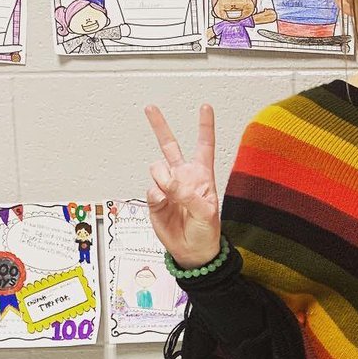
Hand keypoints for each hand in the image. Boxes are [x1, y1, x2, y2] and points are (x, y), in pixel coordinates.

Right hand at [144, 103, 221, 268]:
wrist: (192, 251)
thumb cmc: (206, 232)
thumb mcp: (207, 213)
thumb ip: (188, 195)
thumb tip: (167, 182)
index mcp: (202, 176)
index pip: (204, 146)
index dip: (204, 126)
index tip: (204, 107)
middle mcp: (183, 177)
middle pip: (170, 146)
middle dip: (160, 126)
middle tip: (150, 108)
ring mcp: (167, 187)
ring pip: (156, 167)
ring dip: (161, 177)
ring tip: (170, 193)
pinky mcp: (154, 198)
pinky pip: (151, 190)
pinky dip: (156, 197)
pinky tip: (165, 205)